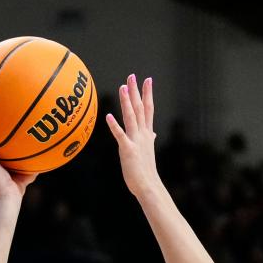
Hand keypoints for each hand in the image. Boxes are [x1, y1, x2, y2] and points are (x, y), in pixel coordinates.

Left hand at [106, 74, 162, 198]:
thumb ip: (149, 140)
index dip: (148, 94)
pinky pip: (120, 135)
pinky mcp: (128, 150)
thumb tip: (153, 133)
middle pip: (140, 108)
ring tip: (122, 87)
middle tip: (133, 75)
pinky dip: (115, 126)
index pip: (148, 109)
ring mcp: (136, 141)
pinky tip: (108, 116)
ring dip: (126, 102)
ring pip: (131, 117)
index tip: (148, 80)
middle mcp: (143, 134)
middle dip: (136, 91)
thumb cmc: (146, 171)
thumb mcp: (148, 152)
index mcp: (147, 134)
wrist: (148, 186)